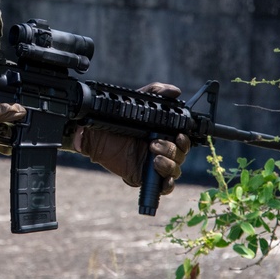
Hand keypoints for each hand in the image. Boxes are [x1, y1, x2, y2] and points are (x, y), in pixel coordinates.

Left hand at [74, 82, 190, 192]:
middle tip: (154, 143)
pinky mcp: (145, 177)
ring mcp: (154, 165)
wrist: (94, 135)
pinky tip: (163, 178)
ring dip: (169, 164)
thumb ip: (156, 92)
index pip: (184, 140)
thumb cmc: (114, 119)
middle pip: (181, 155)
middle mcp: (162, 149)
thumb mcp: (137, 102)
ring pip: (176, 170)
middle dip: (172, 150)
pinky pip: (164, 186)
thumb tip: (175, 91)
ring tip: (153, 156)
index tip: (179, 135)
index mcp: (163, 133)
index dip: (185, 140)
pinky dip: (168, 184)